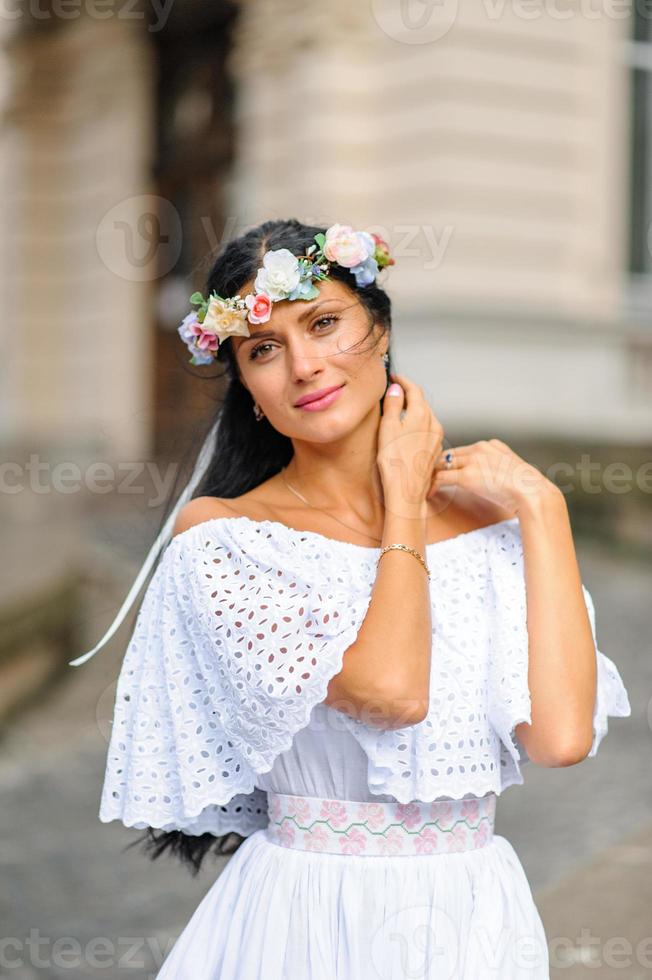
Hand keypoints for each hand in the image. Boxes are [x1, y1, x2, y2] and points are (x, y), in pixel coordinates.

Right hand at [377, 372, 443, 514]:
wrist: (407, 490)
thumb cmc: (396, 462)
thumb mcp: (388, 427)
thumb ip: (393, 405)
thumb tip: (396, 390)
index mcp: (421, 414)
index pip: (414, 389)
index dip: (403, 381)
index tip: (395, 378)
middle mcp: (433, 424)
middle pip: (421, 402)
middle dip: (409, 395)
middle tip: (395, 392)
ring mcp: (436, 438)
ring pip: (425, 416)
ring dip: (413, 410)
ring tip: (399, 412)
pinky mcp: (435, 450)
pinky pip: (427, 430)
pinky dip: (417, 424)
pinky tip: (407, 432)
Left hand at [429, 438, 559, 513]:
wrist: (533, 493)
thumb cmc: (526, 488)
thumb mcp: (510, 471)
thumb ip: (495, 468)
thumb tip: (485, 479)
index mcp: (491, 445)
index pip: (461, 451)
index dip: (448, 462)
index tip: (439, 471)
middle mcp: (480, 448)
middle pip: (448, 454)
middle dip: (434, 466)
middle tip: (423, 478)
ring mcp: (473, 461)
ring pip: (441, 464)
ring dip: (430, 476)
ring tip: (422, 486)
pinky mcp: (467, 476)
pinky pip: (441, 478)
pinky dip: (432, 486)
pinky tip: (428, 494)